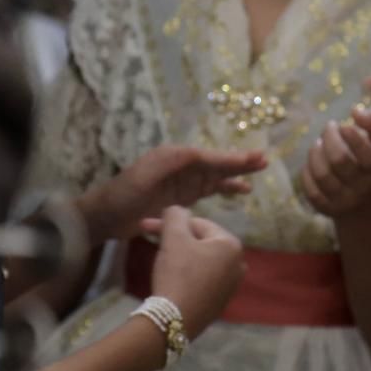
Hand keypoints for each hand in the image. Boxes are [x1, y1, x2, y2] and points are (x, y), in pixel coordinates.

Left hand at [80, 146, 265, 242]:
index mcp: (173, 157)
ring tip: (258, 172)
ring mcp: (183, 182)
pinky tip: (242, 191)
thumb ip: (169, 164)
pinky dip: (226, 188)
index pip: (207, 157)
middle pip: (215, 162)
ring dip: (237, 174)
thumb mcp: (144, 177)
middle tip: (263, 160)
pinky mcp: (183, 197)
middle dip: (238, 162)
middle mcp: (181, 166)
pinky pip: (210, 190)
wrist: (107, 216)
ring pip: (216, 175)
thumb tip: (195, 153)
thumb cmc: (123, 195)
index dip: (230, 158)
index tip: (252, 159)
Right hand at [140, 207, 244, 337]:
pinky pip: (202, 279)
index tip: (147, 226)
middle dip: (175, 239)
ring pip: (201, 260)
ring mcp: (231, 285)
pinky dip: (187, 274)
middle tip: (152, 241)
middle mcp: (239, 264)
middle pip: (201, 242)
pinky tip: (172, 279)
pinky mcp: (220, 302)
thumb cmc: (177, 273)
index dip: (171, 223)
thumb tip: (178, 210)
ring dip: (180, 255)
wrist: (174, 320)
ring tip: (161, 259)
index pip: (198, 223)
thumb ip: (175, 215)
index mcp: (232, 245)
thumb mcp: (173, 237)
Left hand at [301, 110, 370, 219]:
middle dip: (329, 137)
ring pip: (322, 174)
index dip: (352, 135)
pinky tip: (314, 162)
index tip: (344, 126)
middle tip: (329, 128)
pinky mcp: (327, 209)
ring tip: (319, 144)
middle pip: (339, 160)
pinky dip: (307, 171)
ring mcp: (344, 201)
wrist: (368, 205)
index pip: (367, 154)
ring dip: (315, 152)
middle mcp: (363, 188)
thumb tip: (355, 111)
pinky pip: (310, 189)